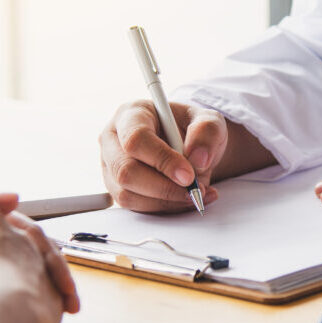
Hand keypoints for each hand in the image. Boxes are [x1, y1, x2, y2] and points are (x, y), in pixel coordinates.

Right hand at [100, 100, 226, 212]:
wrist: (191, 146)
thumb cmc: (193, 128)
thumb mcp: (209, 120)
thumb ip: (207, 132)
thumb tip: (198, 159)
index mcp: (132, 114)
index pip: (136, 139)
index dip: (162, 160)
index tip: (188, 175)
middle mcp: (114, 140)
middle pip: (125, 171)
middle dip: (164, 187)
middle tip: (194, 190)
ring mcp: (111, 167)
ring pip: (127, 194)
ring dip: (166, 201)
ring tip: (195, 194)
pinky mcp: (118, 189)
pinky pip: (135, 207)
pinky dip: (165, 208)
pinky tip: (186, 200)